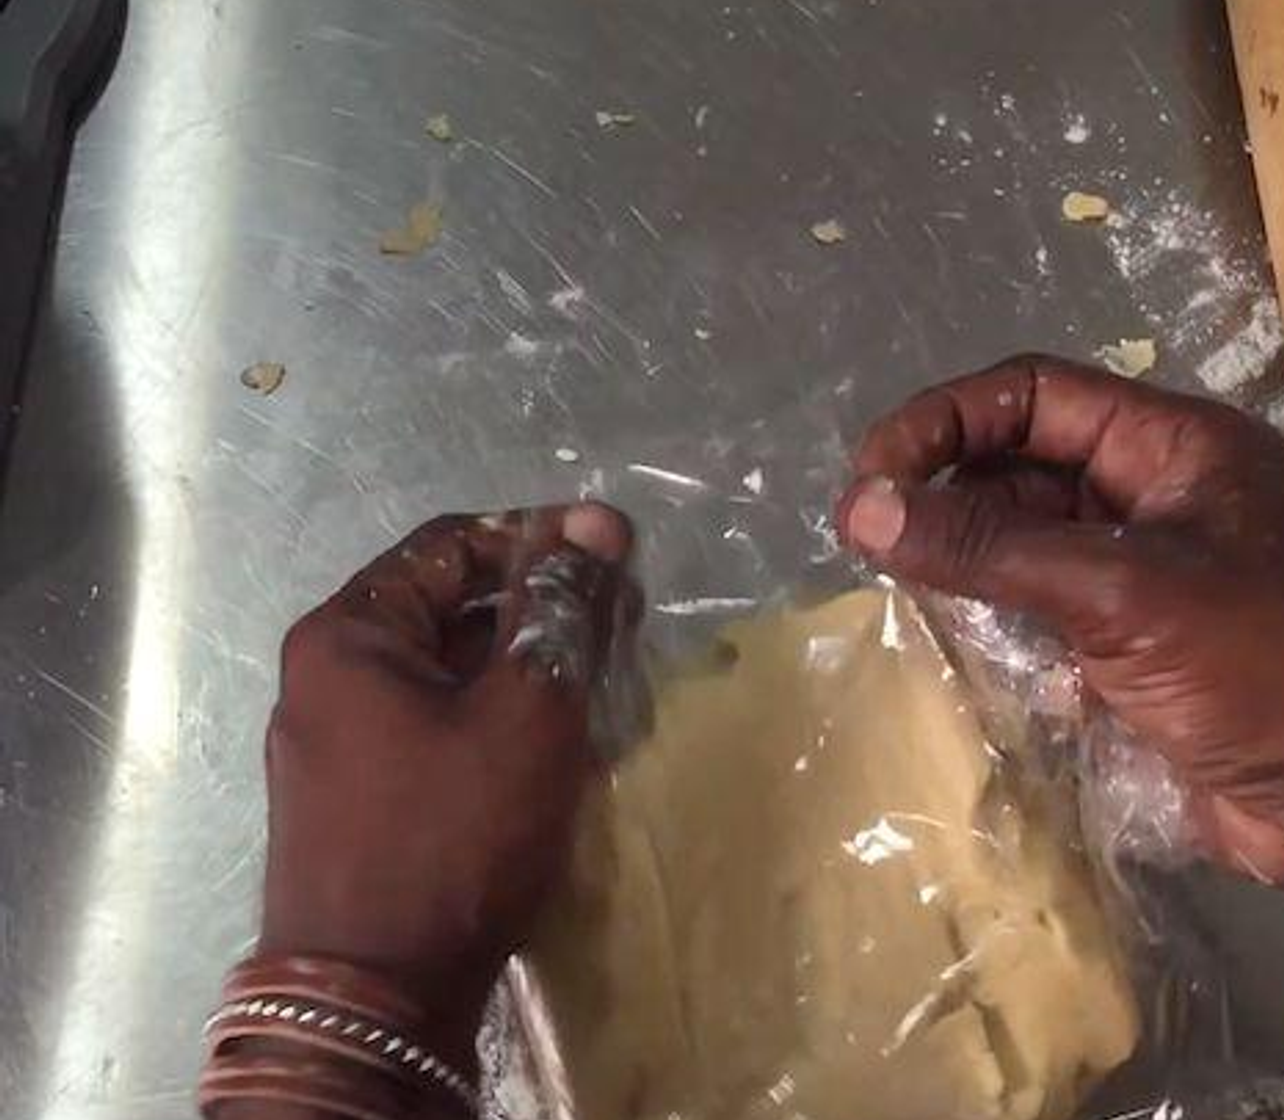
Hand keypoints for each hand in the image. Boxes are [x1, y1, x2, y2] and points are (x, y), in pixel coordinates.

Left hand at [257, 503, 633, 1062]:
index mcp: (348, 632)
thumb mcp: (526, 709)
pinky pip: (435, 728)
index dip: (539, 539)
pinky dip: (495, 721)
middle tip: (618, 627)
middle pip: (448, 608)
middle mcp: (328, 676)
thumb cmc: (453, 835)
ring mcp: (338, 742)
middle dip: (540, 611)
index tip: (612, 559)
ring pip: (448, 673)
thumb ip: (561, 609)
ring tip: (602, 686)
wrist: (376, 999)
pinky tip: (555, 744)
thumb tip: (596, 521)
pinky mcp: (359, 798)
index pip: (453, 544)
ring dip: (525, 669)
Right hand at [838, 355, 1283, 891]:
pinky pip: (1029, 608)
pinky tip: (939, 635)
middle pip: (1017, 462)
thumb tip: (860, 507)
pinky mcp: (1117, 644)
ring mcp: (1132, 573)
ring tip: (888, 581)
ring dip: (953, 556)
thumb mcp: (1124, 592)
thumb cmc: (1260, 668)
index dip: (945, 419)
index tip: (872, 472)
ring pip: (1015, 538)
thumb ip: (989, 545)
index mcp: (1170, 446)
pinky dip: (982, 617)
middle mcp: (1147, 495)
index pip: (1034, 394)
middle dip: (940, 487)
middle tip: (862, 535)